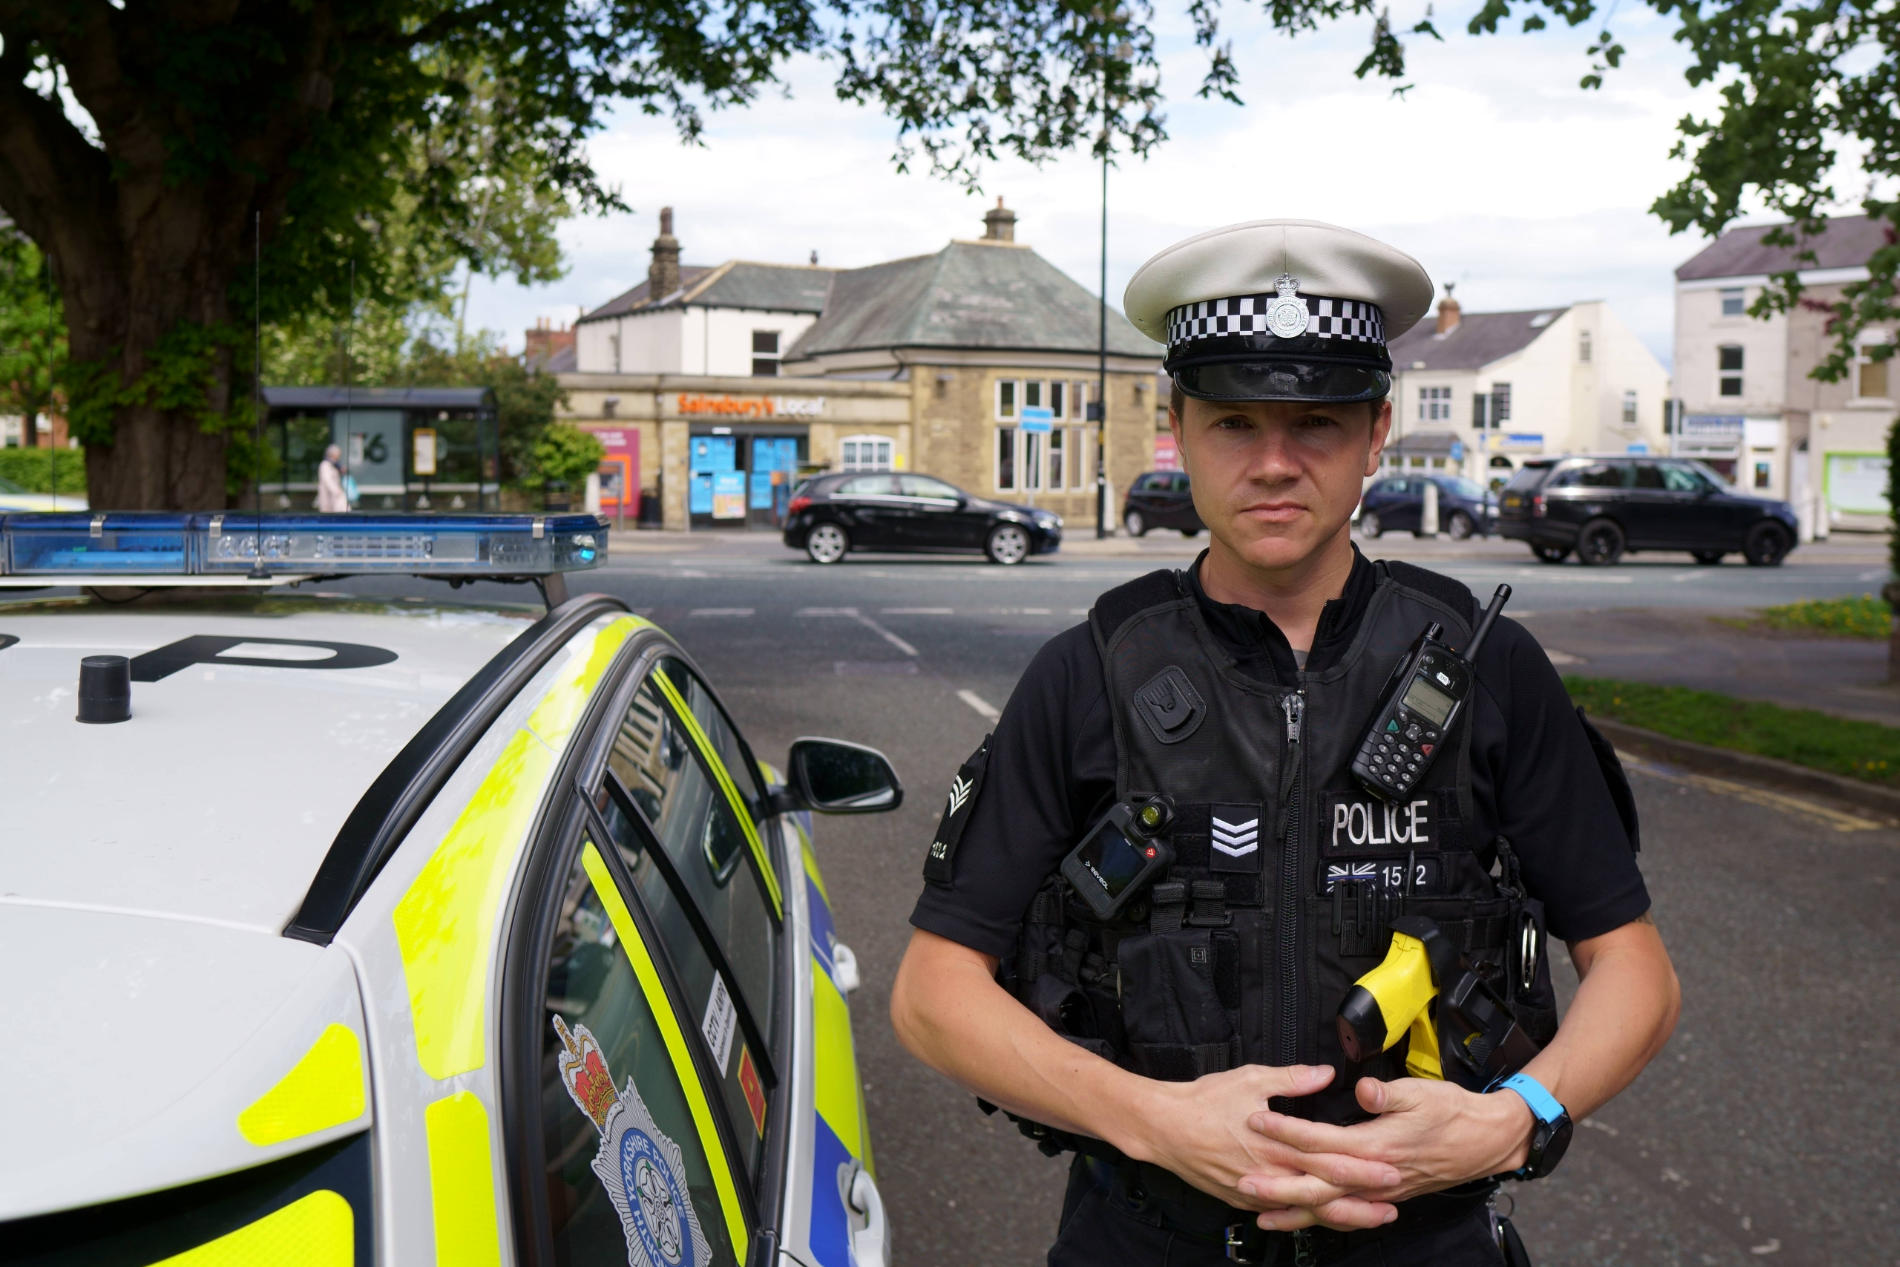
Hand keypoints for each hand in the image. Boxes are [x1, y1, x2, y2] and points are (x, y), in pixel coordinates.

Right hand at [1122, 1064, 1402, 1222]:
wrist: (1162, 1127)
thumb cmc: (1203, 1100)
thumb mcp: (1249, 1079)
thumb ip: (1292, 1079)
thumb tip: (1326, 1072)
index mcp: (1274, 1144)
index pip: (1326, 1160)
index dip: (1361, 1167)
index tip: (1390, 1169)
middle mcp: (1268, 1174)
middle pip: (1323, 1193)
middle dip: (1361, 1199)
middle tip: (1394, 1201)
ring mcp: (1255, 1192)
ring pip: (1305, 1210)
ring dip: (1341, 1215)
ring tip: (1372, 1217)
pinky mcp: (1243, 1201)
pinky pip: (1283, 1213)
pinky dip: (1309, 1217)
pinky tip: (1329, 1218)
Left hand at [1240, 1076, 1533, 1230]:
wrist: (1486, 1141)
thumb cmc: (1452, 1113)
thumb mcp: (1421, 1093)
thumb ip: (1387, 1094)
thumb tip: (1362, 1090)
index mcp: (1378, 1146)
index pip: (1321, 1140)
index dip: (1287, 1131)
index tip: (1257, 1119)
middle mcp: (1376, 1174)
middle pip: (1318, 1184)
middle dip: (1279, 1184)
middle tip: (1243, 1181)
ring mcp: (1380, 1190)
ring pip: (1331, 1206)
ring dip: (1294, 1210)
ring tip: (1260, 1212)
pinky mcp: (1385, 1195)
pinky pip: (1347, 1212)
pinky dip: (1321, 1218)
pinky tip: (1302, 1218)